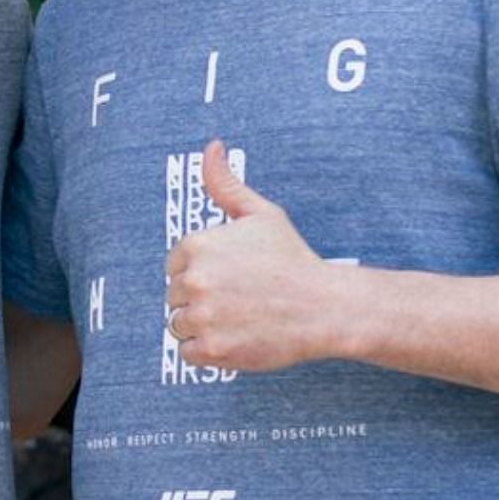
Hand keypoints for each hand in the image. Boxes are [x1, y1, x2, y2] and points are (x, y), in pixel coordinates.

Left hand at [164, 141, 336, 371]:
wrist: (324, 308)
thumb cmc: (292, 259)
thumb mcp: (260, 214)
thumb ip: (226, 184)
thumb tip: (211, 147)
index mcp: (198, 245)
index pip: (175, 264)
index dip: (201, 271)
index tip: (229, 277)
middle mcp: (195, 280)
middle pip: (175, 294)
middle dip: (200, 298)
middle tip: (238, 298)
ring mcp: (203, 316)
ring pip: (178, 324)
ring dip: (202, 325)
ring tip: (237, 317)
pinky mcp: (212, 349)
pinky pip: (187, 352)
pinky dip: (206, 350)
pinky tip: (234, 336)